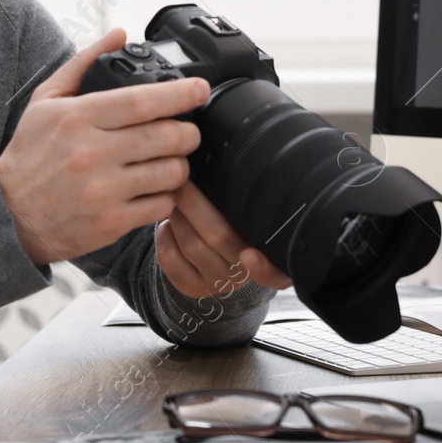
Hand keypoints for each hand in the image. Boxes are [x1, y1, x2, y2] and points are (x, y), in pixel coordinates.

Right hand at [0, 29, 208, 264]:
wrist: (9, 214)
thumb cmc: (30, 154)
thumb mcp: (46, 100)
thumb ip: (84, 63)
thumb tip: (119, 34)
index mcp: (78, 118)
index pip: (140, 101)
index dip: (179, 94)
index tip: (200, 89)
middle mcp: (91, 153)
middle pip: (166, 137)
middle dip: (189, 132)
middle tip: (188, 130)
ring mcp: (103, 191)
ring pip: (171, 173)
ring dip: (181, 164)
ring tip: (171, 159)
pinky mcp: (111, 222)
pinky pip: (161, 206)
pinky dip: (167, 196)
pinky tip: (155, 188)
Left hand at [154, 181, 292, 298]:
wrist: (211, 258)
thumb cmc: (232, 222)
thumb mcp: (246, 212)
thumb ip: (245, 199)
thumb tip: (231, 156)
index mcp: (270, 255)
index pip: (277, 274)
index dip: (265, 268)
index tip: (250, 254)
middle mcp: (245, 274)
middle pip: (220, 236)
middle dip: (196, 202)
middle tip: (183, 178)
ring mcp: (218, 283)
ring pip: (191, 245)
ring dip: (179, 214)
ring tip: (175, 195)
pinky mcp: (191, 287)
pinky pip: (170, 257)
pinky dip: (165, 233)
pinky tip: (169, 222)